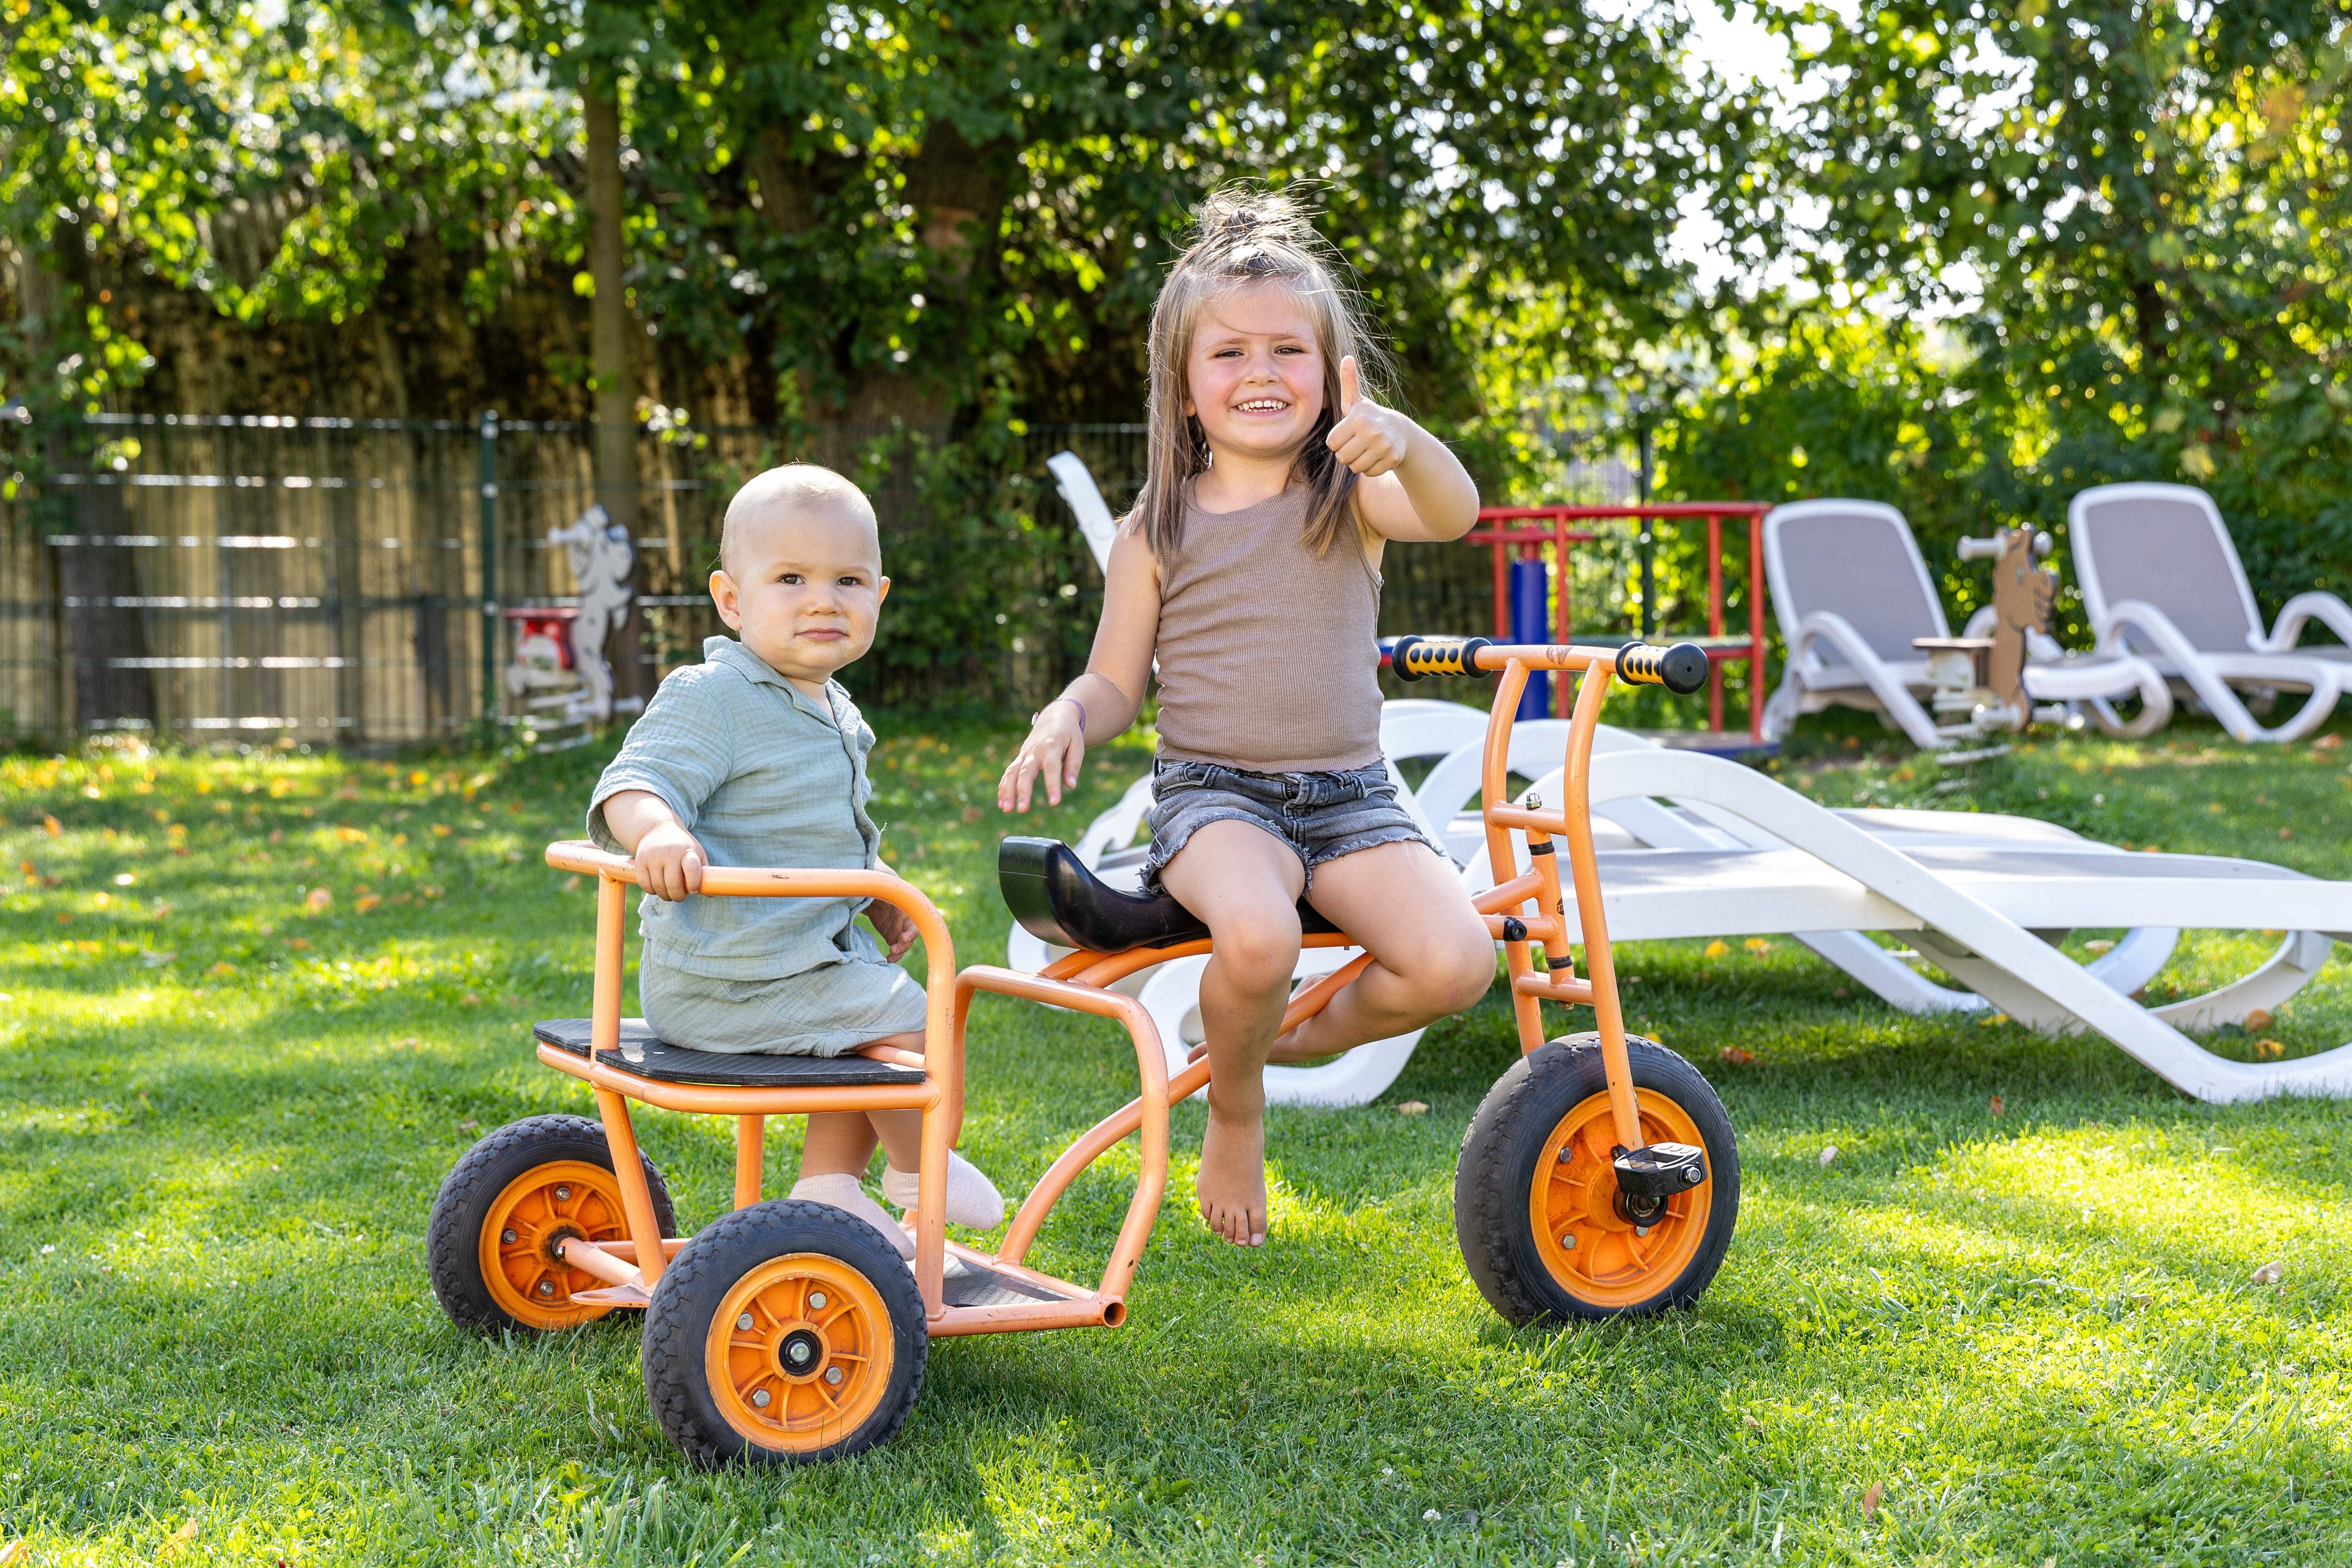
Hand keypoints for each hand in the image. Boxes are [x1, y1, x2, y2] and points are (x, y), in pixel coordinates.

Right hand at [632, 820, 706, 901]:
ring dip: (665, 896)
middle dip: (678, 896)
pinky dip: (652, 891)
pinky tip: (657, 888)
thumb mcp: (697, 853)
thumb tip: (711, 895)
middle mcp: (669, 853)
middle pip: (673, 885)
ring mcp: (653, 857)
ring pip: (659, 887)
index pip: (692, 869)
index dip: (694, 884)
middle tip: (680, 896)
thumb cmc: (682, 846)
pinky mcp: (640, 861)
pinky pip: (645, 885)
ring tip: (670, 892)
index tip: (694, 890)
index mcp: (687, 851)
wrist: (657, 828)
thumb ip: (704, 872)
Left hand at [866, 898, 917, 962]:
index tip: (904, 938)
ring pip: (904, 946)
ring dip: (899, 952)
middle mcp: (907, 924)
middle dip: (904, 945)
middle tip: (894, 949)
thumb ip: (888, 894)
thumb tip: (886, 889)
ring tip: (891, 955)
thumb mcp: (887, 892)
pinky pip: (896, 949)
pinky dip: (893, 956)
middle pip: (910, 938)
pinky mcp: (892, 938)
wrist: (876, 900)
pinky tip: (888, 959)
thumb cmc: (884, 894)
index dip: (912, 933)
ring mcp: (900, 932)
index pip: (915, 924)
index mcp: (909, 912)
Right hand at [997, 699, 1085, 812]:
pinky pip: (1008, 772)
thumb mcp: (1077, 745)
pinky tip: (1003, 803)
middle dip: (1023, 791)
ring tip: (1007, 809)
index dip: (1052, 785)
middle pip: (1026, 771)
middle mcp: (1035, 750)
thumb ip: (1073, 765)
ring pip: (1012, 772)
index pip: (1051, 768)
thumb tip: (1071, 785)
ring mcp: (1025, 754)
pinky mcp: (1019, 758)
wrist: (1054, 717)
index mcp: (1052, 746)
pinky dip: (1004, 787)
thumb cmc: (1069, 733)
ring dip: (1007, 791)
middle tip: (1022, 809)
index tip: (1054, 802)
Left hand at [1324, 356, 1409, 477]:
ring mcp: (1383, 446)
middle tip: (1358, 443)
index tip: (1349, 433)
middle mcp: (1371, 431)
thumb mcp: (1356, 401)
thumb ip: (1348, 382)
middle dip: (1347, 453)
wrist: (1400, 432)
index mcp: (1358, 418)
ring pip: (1355, 467)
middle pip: (1342, 457)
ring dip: (1358, 462)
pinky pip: (1369, 473)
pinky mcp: (1392, 459)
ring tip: (1368, 449)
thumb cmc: (1369, 417)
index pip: (1332, 443)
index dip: (1338, 440)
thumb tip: (1346, 357)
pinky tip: (1377, 456)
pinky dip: (1371, 468)